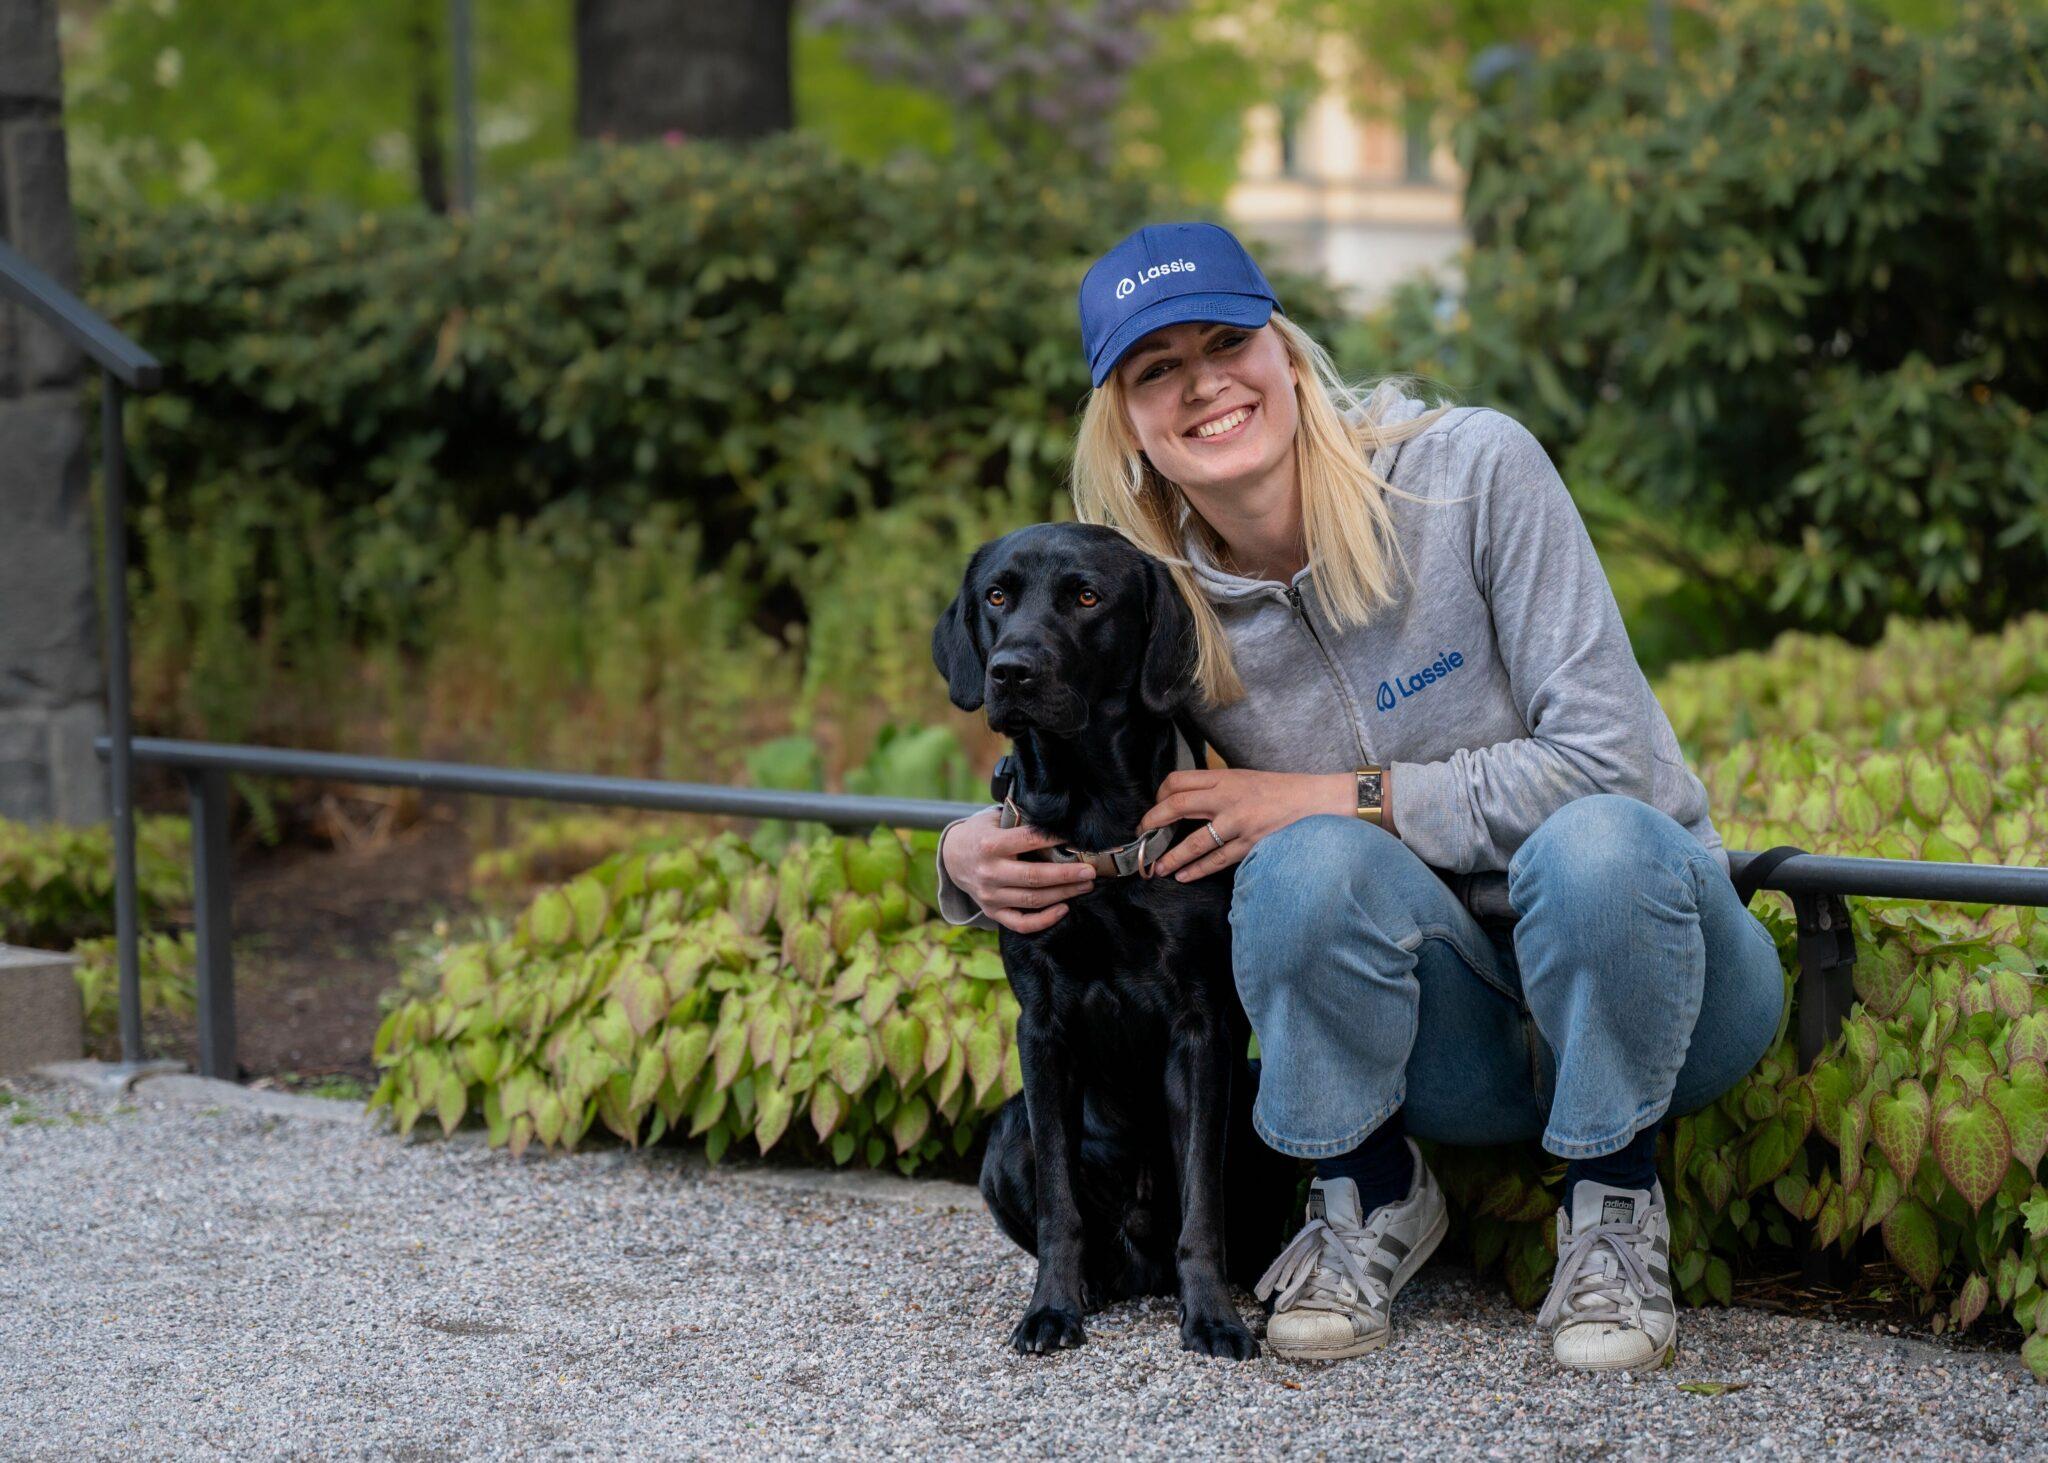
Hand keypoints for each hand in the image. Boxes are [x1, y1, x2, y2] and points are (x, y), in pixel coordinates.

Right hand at [941, 805, 1095, 932]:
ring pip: (1032, 900)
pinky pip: (1021, 923)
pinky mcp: (992, 911)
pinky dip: (1044, 920)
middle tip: (1090, 871)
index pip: (1028, 840)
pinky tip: (1063, 909)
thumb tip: (1057, 821)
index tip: (1076, 839)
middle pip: (1034, 877)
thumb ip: (1019, 821)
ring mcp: (990, 895)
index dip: (1054, 839)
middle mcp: (989, 872)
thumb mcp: (993, 820)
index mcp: (989, 845)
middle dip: (1066, 875)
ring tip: (1085, 886)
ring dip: (1063, 894)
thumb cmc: (981, 834)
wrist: (952, 857)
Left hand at [1133, 769, 1352, 883]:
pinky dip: (1197, 869)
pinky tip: (1183, 875)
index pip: (1178, 781)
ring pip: (1193, 841)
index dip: (1159, 797)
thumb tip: (1187, 802)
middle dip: (1153, 823)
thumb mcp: (1246, 779)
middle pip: (1176, 806)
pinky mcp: (1251, 844)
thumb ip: (1218, 787)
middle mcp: (1228, 797)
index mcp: (1225, 777)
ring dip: (1170, 856)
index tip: (1153, 810)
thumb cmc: (1282, 790)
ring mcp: (1239, 822)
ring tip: (1156, 866)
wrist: (1319, 801)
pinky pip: (1217, 860)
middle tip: (1142, 836)